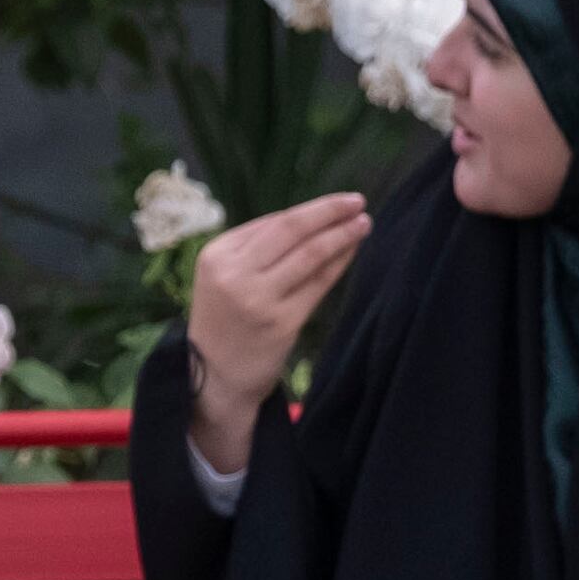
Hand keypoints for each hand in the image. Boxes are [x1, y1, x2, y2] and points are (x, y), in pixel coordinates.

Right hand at [187, 193, 372, 475]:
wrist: (214, 379)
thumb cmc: (224, 322)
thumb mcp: (223, 277)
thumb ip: (256, 249)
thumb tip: (311, 219)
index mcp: (216, 254)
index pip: (273, 222)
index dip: (311, 210)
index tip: (339, 202)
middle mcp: (235, 273)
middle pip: (291, 230)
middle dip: (328, 212)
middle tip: (358, 201)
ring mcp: (258, 299)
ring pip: (309, 254)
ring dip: (341, 235)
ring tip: (364, 223)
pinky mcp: (281, 323)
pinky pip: (318, 285)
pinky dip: (338, 264)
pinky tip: (352, 252)